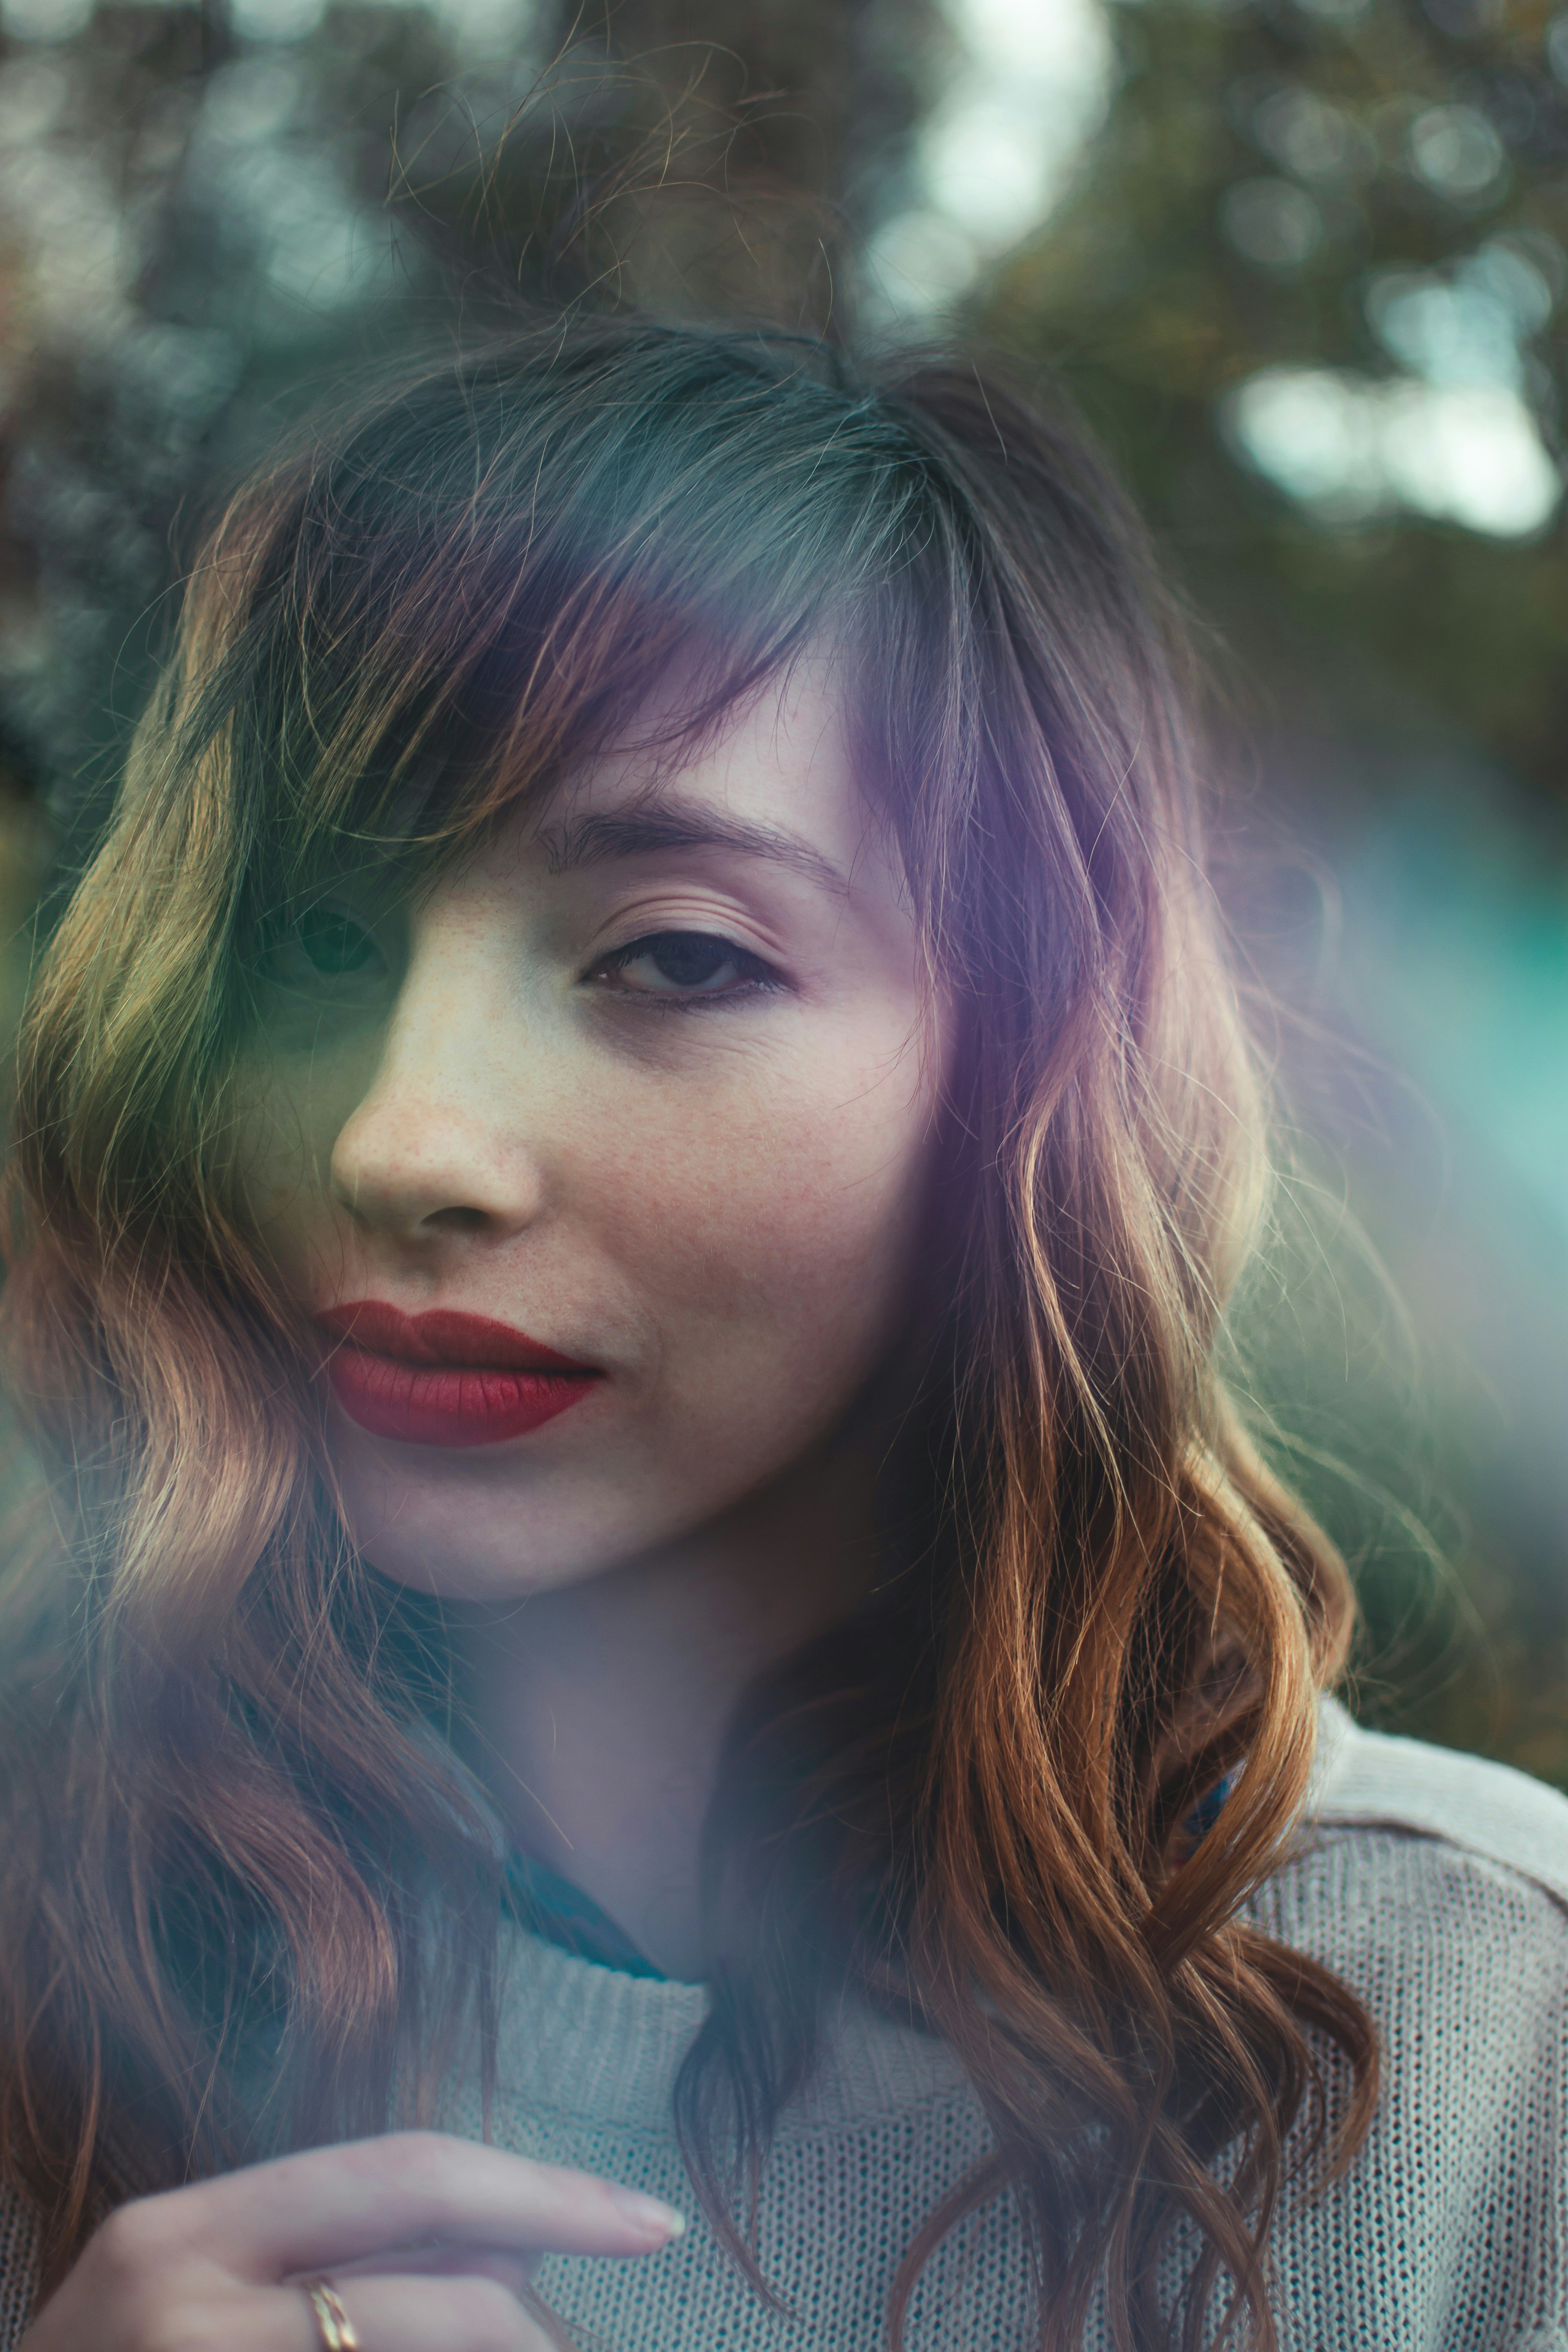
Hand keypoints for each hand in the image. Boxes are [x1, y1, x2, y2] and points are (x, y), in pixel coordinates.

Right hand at [17, 2130, 683, 2350]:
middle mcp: (187, 2301)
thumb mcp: (190, 2293)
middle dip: (555, 2271)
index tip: (646, 2219)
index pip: (406, 2175)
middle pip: (443, 2276)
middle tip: (633, 2273)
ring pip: (431, 2345)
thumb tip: (507, 2243)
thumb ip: (330, 2254)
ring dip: (509, 2347)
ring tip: (533, 2346)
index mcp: (181, 2234)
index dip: (543, 2191)